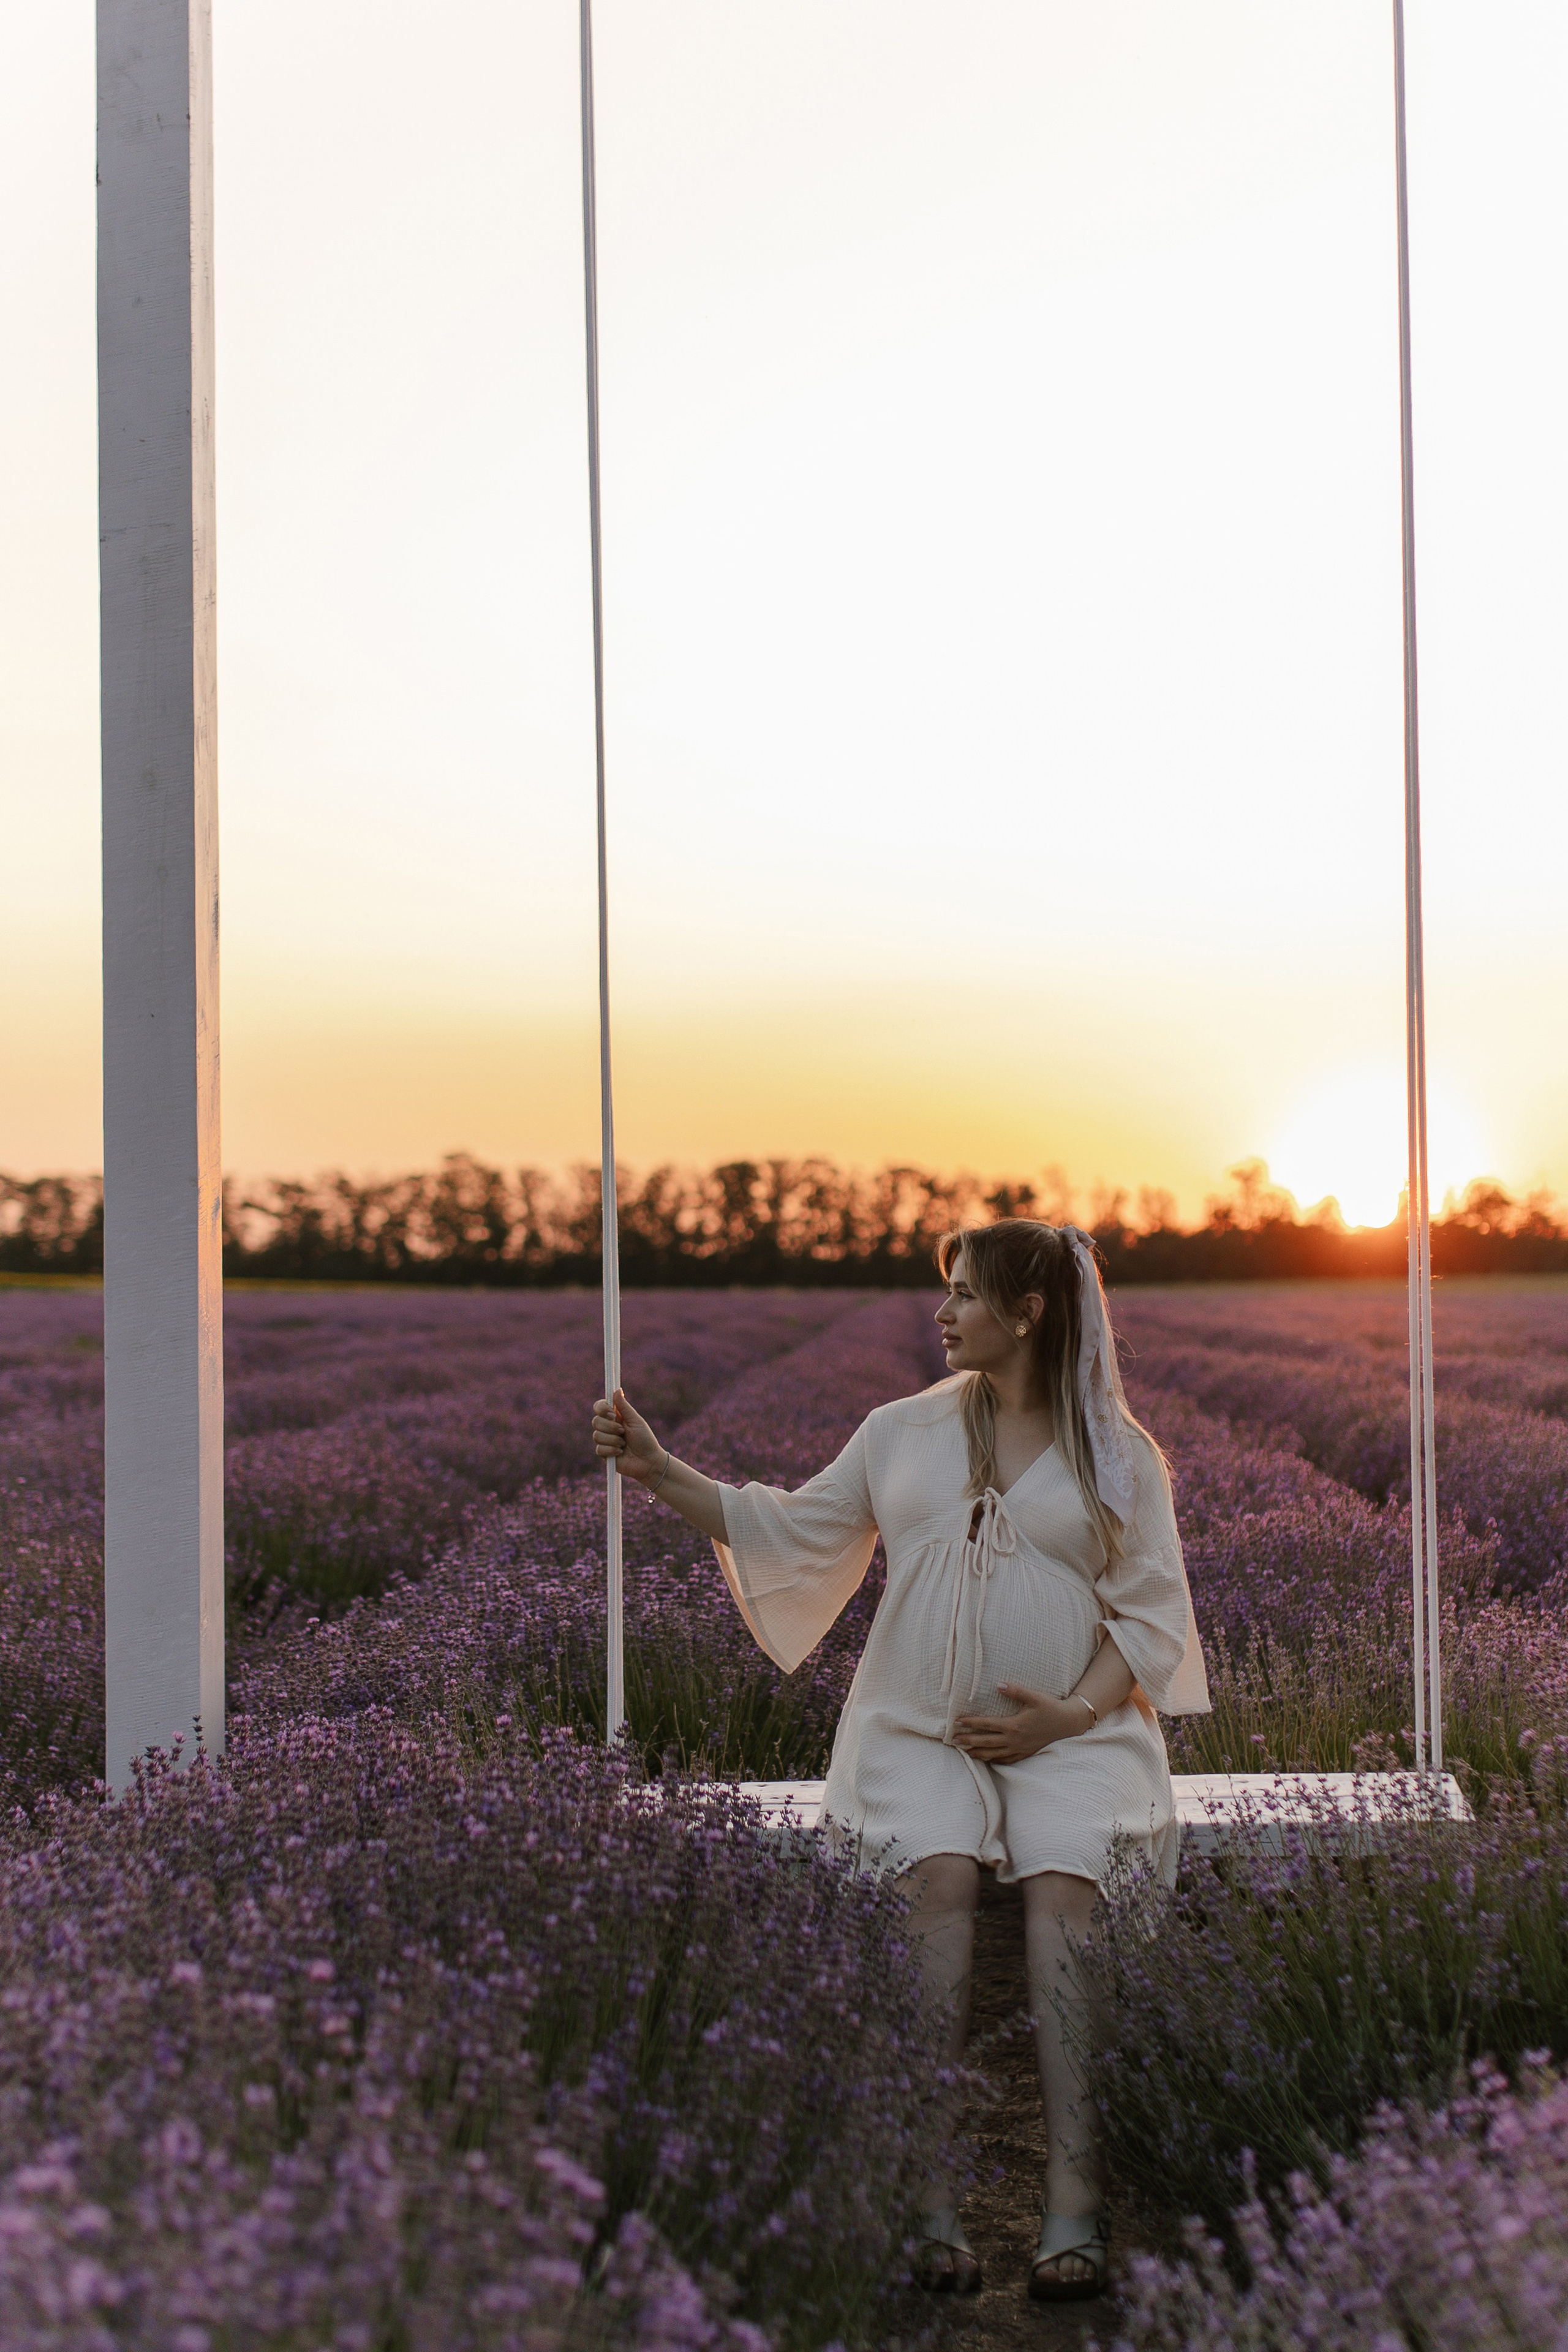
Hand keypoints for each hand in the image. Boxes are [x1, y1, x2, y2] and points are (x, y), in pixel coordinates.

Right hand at [591, 1389, 665, 1486]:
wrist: (648, 1461)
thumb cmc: (645, 1440)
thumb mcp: (636, 1421)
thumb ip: (624, 1407)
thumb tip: (617, 1390)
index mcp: (615, 1417)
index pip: (599, 1407)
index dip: (601, 1408)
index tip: (612, 1413)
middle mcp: (608, 1427)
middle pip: (595, 1421)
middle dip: (610, 1427)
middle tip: (623, 1431)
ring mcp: (605, 1440)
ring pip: (596, 1435)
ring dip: (613, 1440)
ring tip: (624, 1444)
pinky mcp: (604, 1454)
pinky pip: (599, 1449)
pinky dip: (611, 1450)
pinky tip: (620, 1452)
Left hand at [952, 1684, 1078, 1764]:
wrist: (1068, 1724)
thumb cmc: (1051, 1708)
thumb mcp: (1034, 1696)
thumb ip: (1015, 1691)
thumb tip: (998, 1685)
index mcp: (1013, 1725)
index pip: (986, 1724)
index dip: (971, 1723)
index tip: (957, 1722)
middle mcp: (1014, 1740)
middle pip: (985, 1742)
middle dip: (967, 1741)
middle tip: (952, 1740)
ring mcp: (1019, 1748)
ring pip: (993, 1754)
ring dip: (977, 1753)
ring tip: (964, 1753)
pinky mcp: (1025, 1753)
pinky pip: (1006, 1760)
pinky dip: (994, 1760)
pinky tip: (987, 1759)